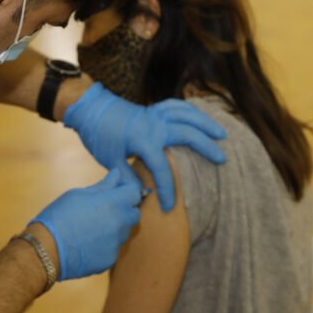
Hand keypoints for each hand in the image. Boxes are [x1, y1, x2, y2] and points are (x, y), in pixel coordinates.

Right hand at [30, 169, 146, 280]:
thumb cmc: (59, 216)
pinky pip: (114, 248)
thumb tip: (117, 175)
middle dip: (125, 209)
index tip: (116, 190)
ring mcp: (116, 244)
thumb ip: (102, 186)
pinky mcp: (110, 260)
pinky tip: (88, 242)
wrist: (47, 250)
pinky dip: (106, 244)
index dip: (126, 189)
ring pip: (124, 232)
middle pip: (134, 213)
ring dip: (116, 227)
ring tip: (93, 226)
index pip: (135, 192)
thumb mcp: (78, 195)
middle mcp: (120, 223)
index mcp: (113, 203)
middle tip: (105, 208)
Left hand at [63, 83, 226, 210]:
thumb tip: (141, 194)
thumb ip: (127, 178)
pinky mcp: (153, 108)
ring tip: (222, 134)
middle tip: (221, 159)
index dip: (166, 189)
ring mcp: (155, 114)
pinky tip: (201, 117)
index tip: (168, 206)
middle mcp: (153, 125)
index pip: (161, 168)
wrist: (90, 108)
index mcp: (142, 140)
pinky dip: (191, 110)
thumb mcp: (109, 160)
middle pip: (187, 134)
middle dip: (205, 147)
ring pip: (187, 115)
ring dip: (205, 123)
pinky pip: (177, 105)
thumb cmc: (99, 135)